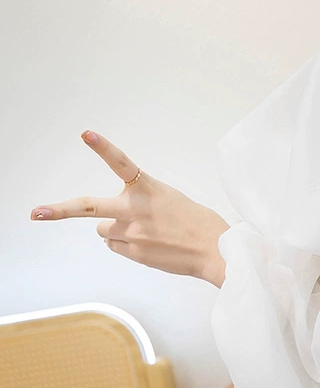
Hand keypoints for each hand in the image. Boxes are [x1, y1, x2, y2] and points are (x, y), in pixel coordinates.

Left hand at [31, 131, 229, 286]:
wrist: (215, 251)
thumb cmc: (199, 224)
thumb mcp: (171, 200)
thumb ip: (142, 203)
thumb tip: (115, 223)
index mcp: (149, 190)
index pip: (123, 164)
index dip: (103, 148)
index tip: (86, 134)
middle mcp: (135, 210)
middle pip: (89, 207)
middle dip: (59, 210)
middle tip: (36, 213)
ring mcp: (133, 234)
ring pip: (105, 230)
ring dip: (116, 229)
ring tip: (144, 232)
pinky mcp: (135, 253)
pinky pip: (117, 247)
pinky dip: (128, 246)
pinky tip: (150, 245)